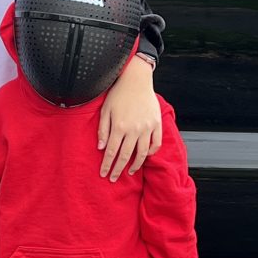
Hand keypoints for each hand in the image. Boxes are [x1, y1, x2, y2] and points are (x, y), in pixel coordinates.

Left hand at [98, 55, 161, 180]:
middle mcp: (134, 129)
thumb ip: (103, 130)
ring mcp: (147, 128)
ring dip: (135, 165)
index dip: (107, 165)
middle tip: (113, 178)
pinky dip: (151, 153)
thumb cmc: (118, 93)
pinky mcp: (157, 124)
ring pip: (142, 153)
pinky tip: (145, 157)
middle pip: (126, 156)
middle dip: (118, 169)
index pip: (112, 152)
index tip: (103, 174)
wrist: (136, 79)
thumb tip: (101, 148)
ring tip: (129, 172)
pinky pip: (156, 143)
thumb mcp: (105, 110)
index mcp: (119, 126)